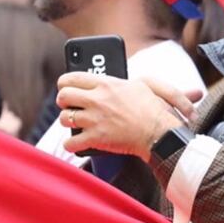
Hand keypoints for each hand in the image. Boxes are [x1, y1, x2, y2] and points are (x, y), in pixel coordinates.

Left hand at [56, 73, 200, 160]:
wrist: (160, 133)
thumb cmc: (155, 109)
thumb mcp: (143, 83)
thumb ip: (124, 79)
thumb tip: (113, 81)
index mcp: (107, 84)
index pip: (72, 78)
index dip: (64, 83)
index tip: (65, 87)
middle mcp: (97, 100)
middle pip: (63, 96)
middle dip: (63, 101)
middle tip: (69, 105)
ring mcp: (95, 120)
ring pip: (64, 118)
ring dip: (67, 122)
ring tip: (75, 123)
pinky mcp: (96, 139)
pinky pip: (70, 142)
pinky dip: (71, 144)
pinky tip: (77, 142)